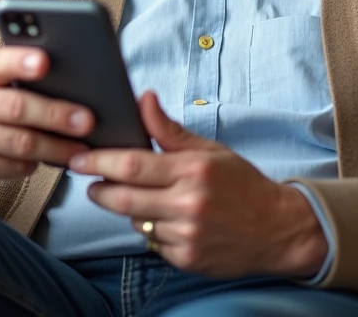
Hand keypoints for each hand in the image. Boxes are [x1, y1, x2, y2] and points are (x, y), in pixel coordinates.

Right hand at [0, 47, 92, 190]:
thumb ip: (13, 78)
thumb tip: (68, 79)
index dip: (20, 61)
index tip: (46, 61)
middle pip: (16, 108)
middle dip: (56, 114)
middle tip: (87, 120)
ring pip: (21, 143)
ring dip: (57, 147)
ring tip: (81, 147)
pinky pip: (16, 166)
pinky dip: (38, 163)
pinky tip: (52, 159)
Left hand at [73, 91, 327, 278]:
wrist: (278, 228)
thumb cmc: (242, 184)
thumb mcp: (209, 150)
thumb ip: (169, 130)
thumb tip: (144, 99)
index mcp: (192, 169)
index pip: (131, 165)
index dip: (98, 162)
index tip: (79, 158)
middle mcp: (188, 203)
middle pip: (123, 198)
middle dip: (99, 190)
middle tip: (90, 182)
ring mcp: (187, 234)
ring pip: (136, 221)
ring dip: (128, 210)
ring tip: (137, 198)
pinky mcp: (187, 258)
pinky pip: (152, 242)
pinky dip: (151, 229)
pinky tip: (165, 219)